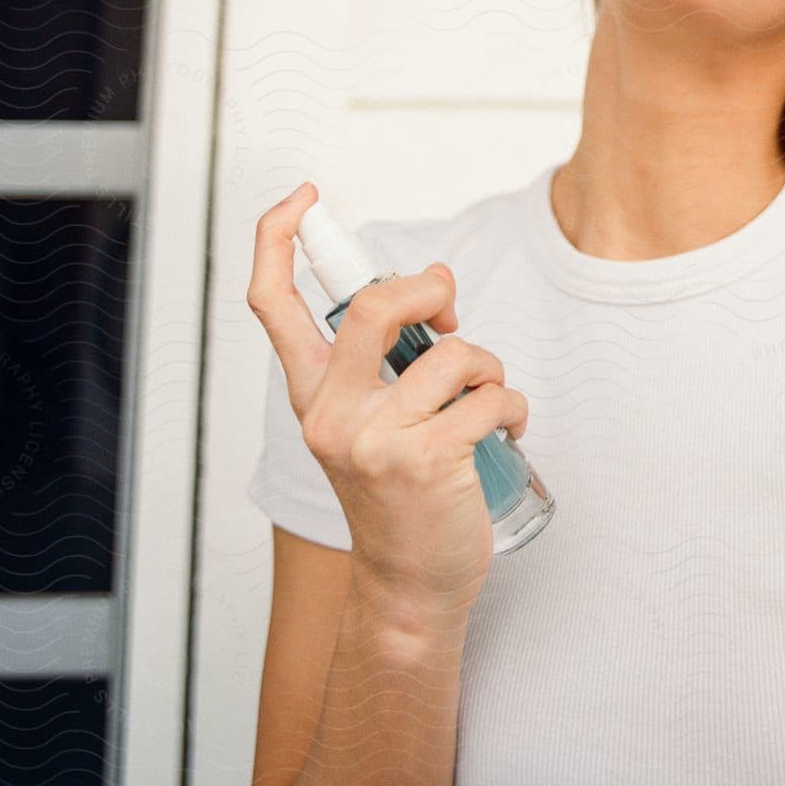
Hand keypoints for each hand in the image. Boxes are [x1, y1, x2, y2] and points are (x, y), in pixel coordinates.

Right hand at [246, 182, 529, 625]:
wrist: (410, 587)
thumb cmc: (401, 496)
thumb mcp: (369, 424)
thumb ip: (382, 361)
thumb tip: (432, 285)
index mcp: (312, 395)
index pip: (271, 303)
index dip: (277, 238)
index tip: (305, 198)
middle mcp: (333, 413)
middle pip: (374, 304)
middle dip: (429, 288)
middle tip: (448, 310)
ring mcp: (377, 438)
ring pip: (454, 353)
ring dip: (489, 366)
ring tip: (487, 399)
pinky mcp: (428, 460)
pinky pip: (492, 396)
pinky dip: (513, 407)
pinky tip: (505, 432)